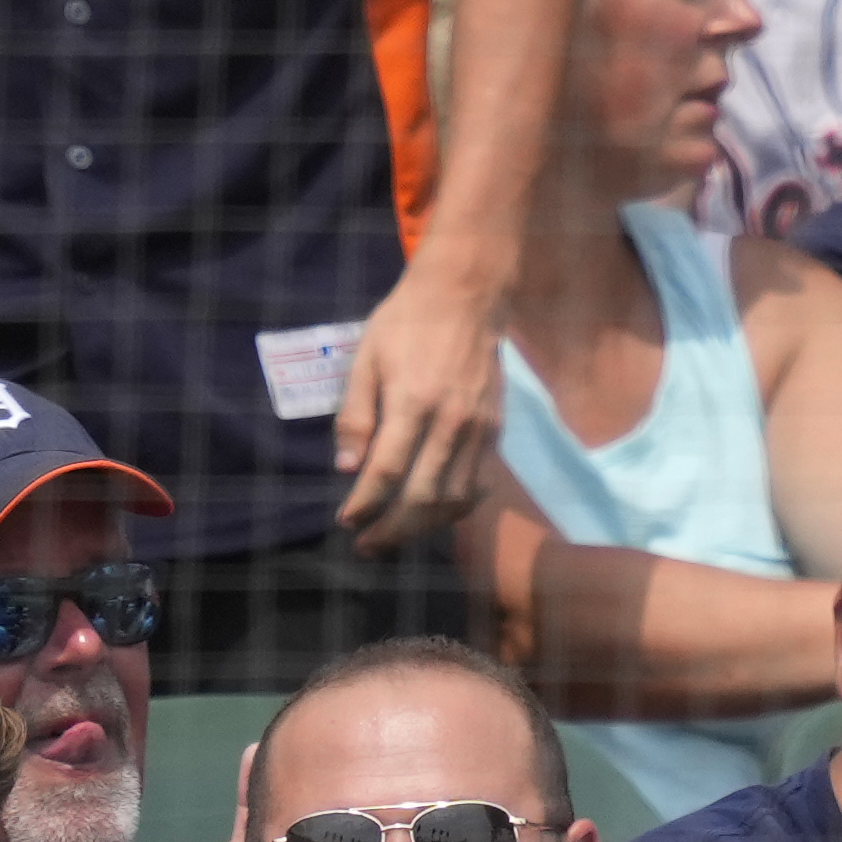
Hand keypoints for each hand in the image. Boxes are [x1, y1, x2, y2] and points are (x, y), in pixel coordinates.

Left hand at [331, 248, 509, 548]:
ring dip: (424, 527)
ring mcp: (479, 429)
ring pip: (455, 498)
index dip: (364, 505)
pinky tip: (433, 511)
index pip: (386, 473)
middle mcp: (451, 423)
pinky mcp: (496, 429)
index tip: (346, 522)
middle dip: (392, 531)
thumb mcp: (366, 360)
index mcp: (413, 403)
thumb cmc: (405, 323)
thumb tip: (347, 469)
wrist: (466, 294)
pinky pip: (477, 482)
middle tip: (366, 547)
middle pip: (423, 497)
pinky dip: (455, 506)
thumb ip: (355, 417)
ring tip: (396, 536)